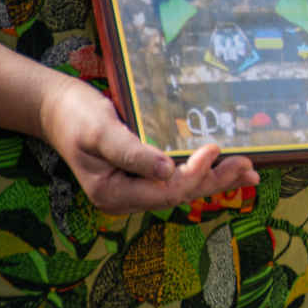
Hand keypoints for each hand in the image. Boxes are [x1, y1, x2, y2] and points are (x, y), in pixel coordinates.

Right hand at [38, 75, 258, 215]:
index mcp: (112, 193)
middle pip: (180, 196)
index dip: (193, 174)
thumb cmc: (76, 116)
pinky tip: (223, 168)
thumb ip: (131, 152)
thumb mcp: (100, 131)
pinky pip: (176, 180)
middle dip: (215, 181)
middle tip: (249, 166)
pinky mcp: (142, 178)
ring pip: (182, 190)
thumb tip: (166, 171)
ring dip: (215, 180)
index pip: (165, 193)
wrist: (58, 109)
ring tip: (248, 171)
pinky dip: (201, 174)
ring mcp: (134, 190)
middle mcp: (126, 198)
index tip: (214, 148)